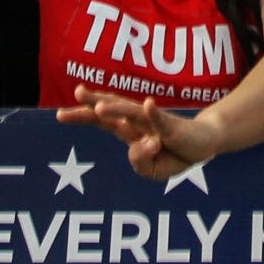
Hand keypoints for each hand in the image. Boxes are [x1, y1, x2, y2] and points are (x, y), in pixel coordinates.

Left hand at [60, 87, 221, 179]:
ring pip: (134, 113)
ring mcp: (156, 122)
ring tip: (100, 106)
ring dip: (117, 109)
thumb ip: (140, 163)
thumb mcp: (153, 171)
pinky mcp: (174, 127)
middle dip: (94, 102)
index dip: (82, 115)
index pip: (101, 120)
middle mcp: (138, 122)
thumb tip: (138, 147)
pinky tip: (150, 104)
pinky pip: (163, 121)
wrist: (205, 144)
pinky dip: (155, 114)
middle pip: (113, 109)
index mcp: (129, 131)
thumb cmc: (174, 154)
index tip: (59, 114)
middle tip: (77, 92)